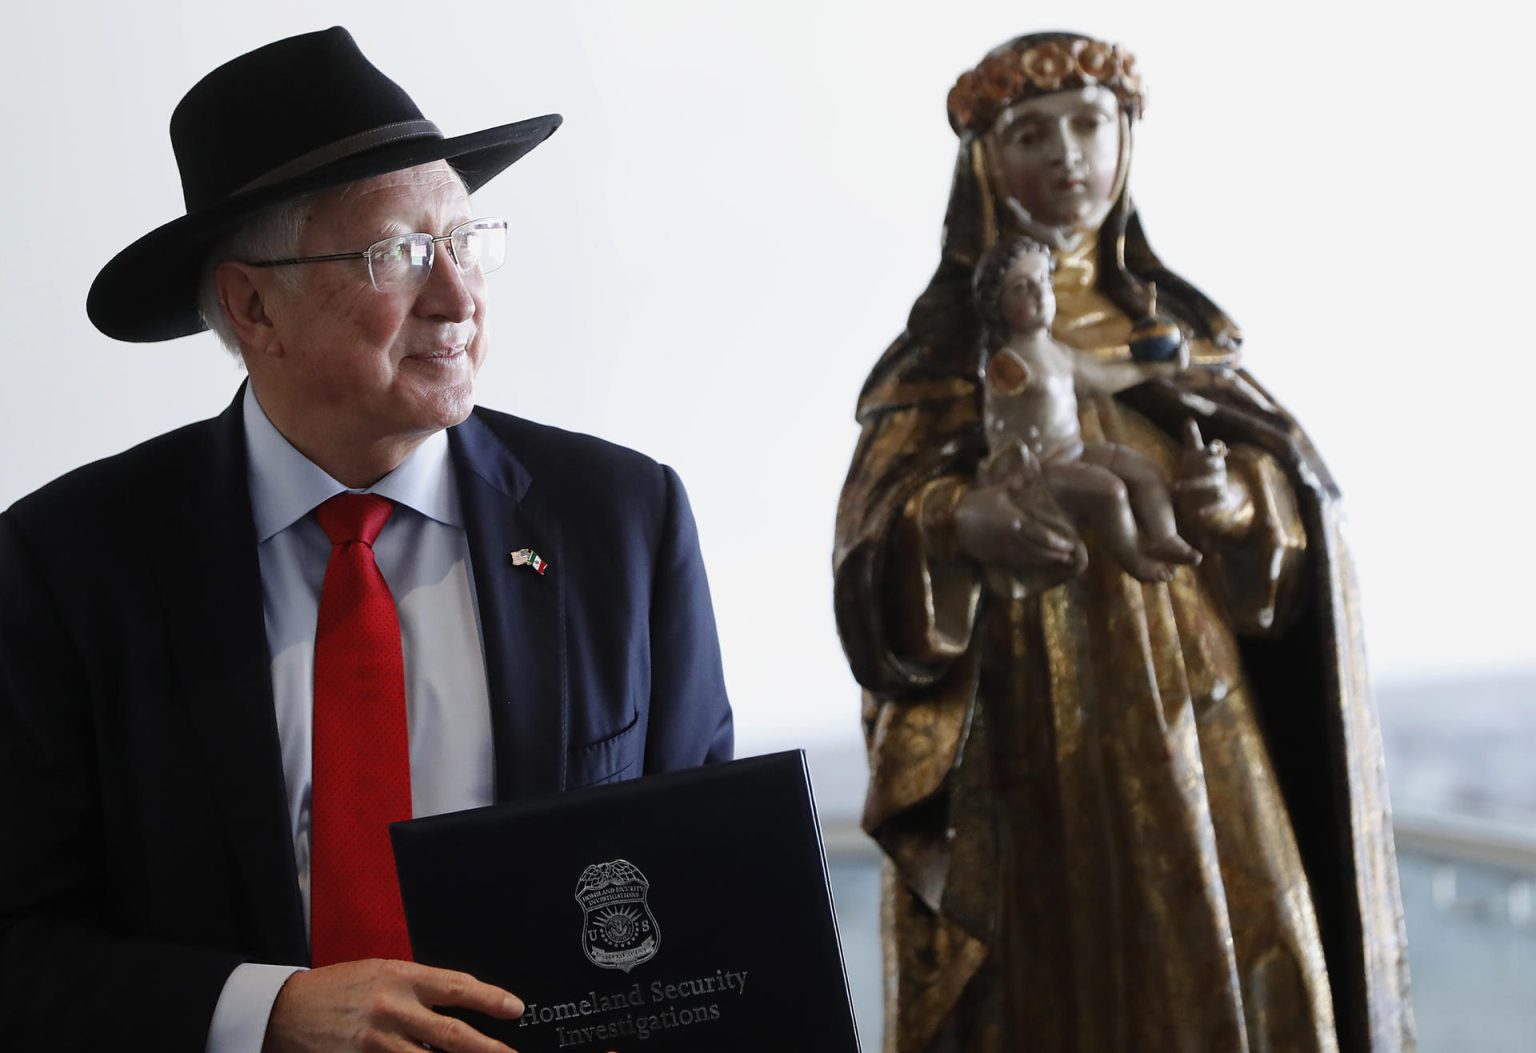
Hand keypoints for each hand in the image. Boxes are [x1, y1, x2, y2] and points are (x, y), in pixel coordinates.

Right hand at [262, 959, 523, 1052]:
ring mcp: (376, 1043)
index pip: (456, 987)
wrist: (283, 1010)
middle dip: (488, 1048)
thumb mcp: (379, 972)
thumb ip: (418, 987)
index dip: (490, 999)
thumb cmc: (337, 988)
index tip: (515, 1008)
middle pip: (451, 1034)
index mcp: (400, 977)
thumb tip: (459, 1001)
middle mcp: (392, 1009)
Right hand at [953, 479, 1084, 575]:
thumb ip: (1016, 481)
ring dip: (1045, 561)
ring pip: (1029, 559)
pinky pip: (1016, 562)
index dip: (1056, 542)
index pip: (1040, 534)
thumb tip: (1032, 471)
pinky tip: (1038, 564)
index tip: (1070, 545)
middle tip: (1070, 557)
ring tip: (1059, 562)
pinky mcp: (995, 556)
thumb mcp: (997, 490)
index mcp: (1014, 520)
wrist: (953, 521)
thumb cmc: (977, 503)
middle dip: (1055, 555)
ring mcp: (1003, 549)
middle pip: (1038, 550)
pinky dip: (1029, 564)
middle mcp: (1011, 537)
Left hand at [1172, 419, 1240, 533]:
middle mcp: (1219, 469)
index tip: (1216, 447)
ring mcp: (1221, 484)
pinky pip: (1217, 505)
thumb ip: (1192, 437)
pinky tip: (1198, 513)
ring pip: (1211, 485)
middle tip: (1177, 479)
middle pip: (1213, 467)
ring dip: (1194, 487)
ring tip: (1177, 492)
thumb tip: (1189, 420)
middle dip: (1200, 470)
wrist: (1212, 490)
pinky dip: (1209, 509)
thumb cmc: (1200, 466)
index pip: (1216, 449)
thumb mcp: (1194, 452)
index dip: (1216, 448)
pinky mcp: (1222, 500)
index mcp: (1212, 457)